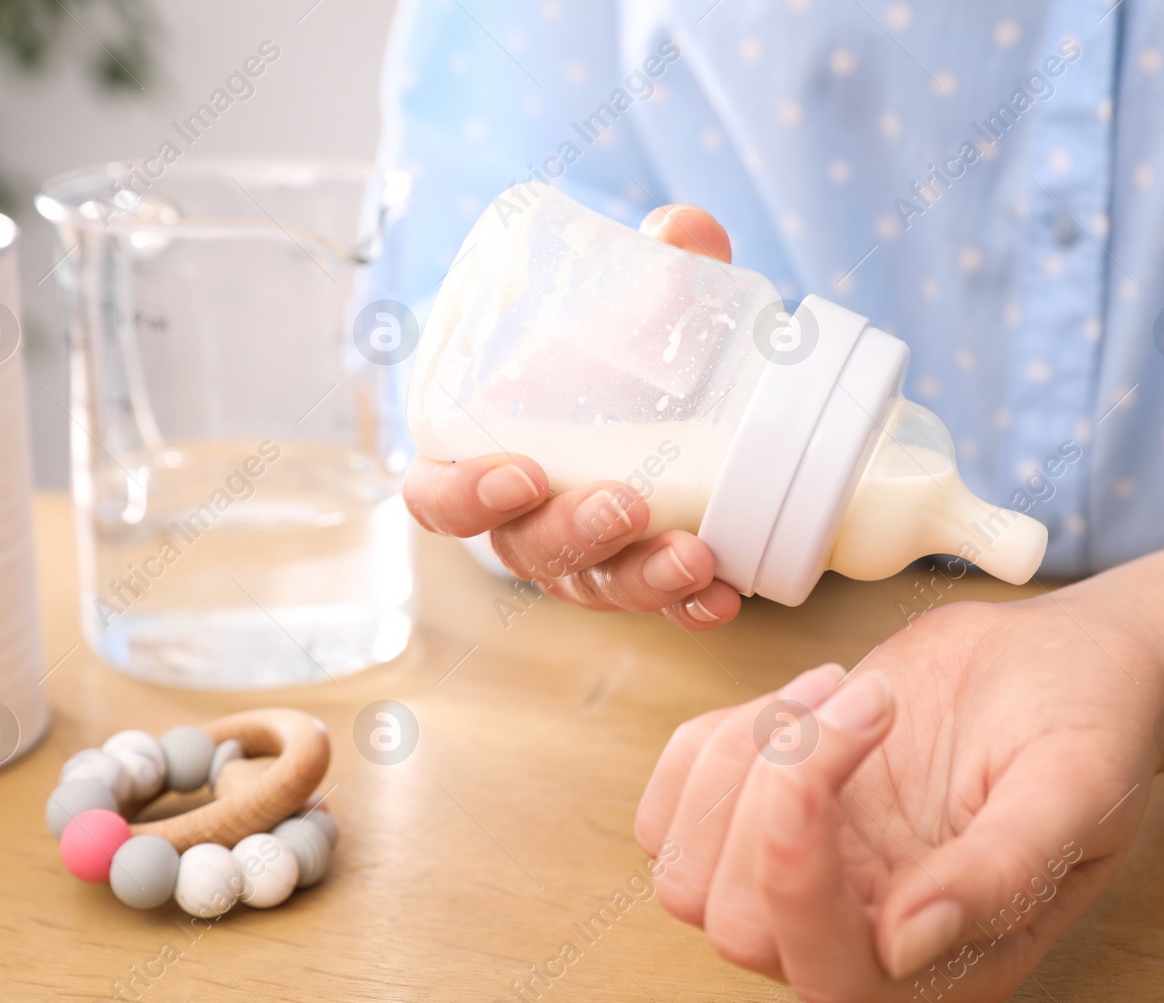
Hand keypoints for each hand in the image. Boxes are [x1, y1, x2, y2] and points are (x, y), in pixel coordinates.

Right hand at [401, 205, 741, 629]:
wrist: (697, 395)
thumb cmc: (630, 353)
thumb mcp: (639, 304)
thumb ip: (658, 265)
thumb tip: (684, 233)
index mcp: (487, 454)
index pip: (436, 495)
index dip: (462, 496)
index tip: (518, 473)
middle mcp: (526, 520)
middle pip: (522, 551)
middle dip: (570, 534)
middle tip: (625, 503)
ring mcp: (586, 560)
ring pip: (593, 586)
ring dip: (640, 579)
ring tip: (695, 555)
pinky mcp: (646, 580)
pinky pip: (660, 608)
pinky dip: (691, 606)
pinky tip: (726, 595)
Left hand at [633, 593, 1163, 1002]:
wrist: (1057, 661)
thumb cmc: (1086, 719)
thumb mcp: (1074, 785)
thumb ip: (1000, 871)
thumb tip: (905, 948)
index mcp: (950, 961)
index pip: (824, 966)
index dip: (799, 862)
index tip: (860, 725)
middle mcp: (864, 940)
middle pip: (736, 923)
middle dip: (775, 791)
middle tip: (872, 692)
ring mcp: (806, 883)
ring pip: (685, 875)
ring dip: (738, 761)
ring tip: (840, 684)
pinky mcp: (761, 821)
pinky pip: (672, 811)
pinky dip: (709, 743)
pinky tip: (801, 697)